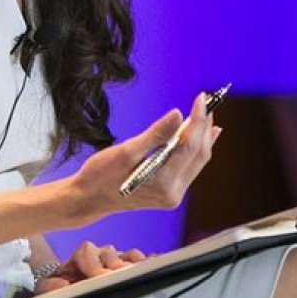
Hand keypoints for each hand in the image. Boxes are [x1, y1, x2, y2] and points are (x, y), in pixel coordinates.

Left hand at [35, 242, 145, 293]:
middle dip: (116, 263)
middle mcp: (99, 255)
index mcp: (79, 257)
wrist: (66, 288)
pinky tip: (157, 262)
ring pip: (126, 254)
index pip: (87, 252)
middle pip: (109, 252)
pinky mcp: (128, 268)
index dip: (94, 263)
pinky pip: (140, 262)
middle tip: (125, 272)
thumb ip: (49, 287)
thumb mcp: (46, 288)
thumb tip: (62, 287)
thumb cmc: (59, 287)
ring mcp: (115, 260)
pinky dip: (149, 261)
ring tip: (144, 266)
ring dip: (135, 260)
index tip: (100, 277)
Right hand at [69, 93, 221, 222]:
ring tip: (207, 114)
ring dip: (203, 137)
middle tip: (208, 102)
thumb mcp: (126, 151)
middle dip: (205, 127)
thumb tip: (178, 115)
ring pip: (197, 162)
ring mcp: (172, 196)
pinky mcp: (168, 193)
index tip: (201, 98)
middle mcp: (173, 193)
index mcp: (163, 183)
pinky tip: (201, 137)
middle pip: (199, 154)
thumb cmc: (101, 176)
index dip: (198, 119)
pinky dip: (194, 149)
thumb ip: (155, 134)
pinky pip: (189, 168)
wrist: (88, 199)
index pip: (189, 145)